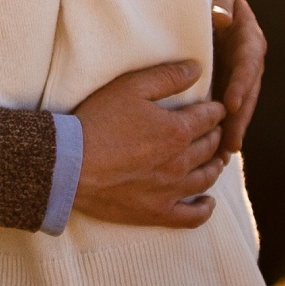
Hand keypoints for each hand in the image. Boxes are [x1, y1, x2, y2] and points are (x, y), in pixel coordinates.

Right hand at [70, 58, 225, 228]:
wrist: (68, 164)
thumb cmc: (96, 122)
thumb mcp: (129, 88)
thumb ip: (167, 77)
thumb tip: (197, 69)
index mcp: (177, 130)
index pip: (209, 118)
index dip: (216, 110)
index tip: (216, 107)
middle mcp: (181, 161)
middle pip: (210, 147)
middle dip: (216, 135)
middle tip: (215, 130)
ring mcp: (171, 190)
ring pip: (206, 178)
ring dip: (215, 165)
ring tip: (216, 159)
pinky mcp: (157, 212)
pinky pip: (192, 216)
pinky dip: (205, 209)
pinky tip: (208, 202)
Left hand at [211, 0, 267, 163]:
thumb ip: (219, 1)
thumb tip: (222, 18)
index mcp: (249, 38)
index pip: (248, 63)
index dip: (241, 84)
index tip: (232, 103)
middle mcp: (248, 60)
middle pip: (247, 92)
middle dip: (240, 118)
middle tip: (230, 141)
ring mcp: (237, 75)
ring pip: (239, 105)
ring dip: (233, 128)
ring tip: (224, 153)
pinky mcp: (225, 83)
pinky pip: (226, 107)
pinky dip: (222, 126)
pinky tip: (214, 149)